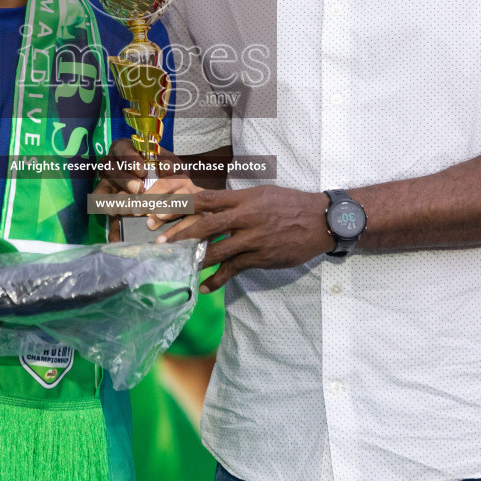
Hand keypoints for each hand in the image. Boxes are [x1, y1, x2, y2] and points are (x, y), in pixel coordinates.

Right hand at [96, 139, 200, 231]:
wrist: (160, 189)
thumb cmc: (163, 171)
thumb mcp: (169, 165)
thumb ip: (170, 165)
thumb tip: (168, 167)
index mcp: (125, 148)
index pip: (122, 148)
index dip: (130, 158)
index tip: (142, 170)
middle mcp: (111, 163)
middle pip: (111, 168)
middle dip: (125, 180)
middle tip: (139, 189)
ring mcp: (105, 180)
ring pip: (103, 186)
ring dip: (116, 197)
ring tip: (130, 206)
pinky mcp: (103, 196)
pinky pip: (99, 201)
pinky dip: (106, 207)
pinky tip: (116, 213)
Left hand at [158, 186, 331, 292]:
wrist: (320, 221)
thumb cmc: (289, 204)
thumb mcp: (262, 194)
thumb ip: (236, 200)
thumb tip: (209, 205)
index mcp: (244, 199)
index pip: (205, 199)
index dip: (181, 205)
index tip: (161, 211)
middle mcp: (246, 218)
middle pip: (205, 225)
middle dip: (180, 235)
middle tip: (161, 244)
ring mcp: (253, 239)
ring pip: (217, 251)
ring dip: (195, 260)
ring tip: (178, 266)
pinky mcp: (260, 258)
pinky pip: (233, 270)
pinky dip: (217, 280)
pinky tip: (204, 287)